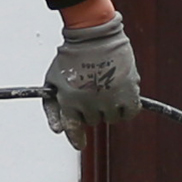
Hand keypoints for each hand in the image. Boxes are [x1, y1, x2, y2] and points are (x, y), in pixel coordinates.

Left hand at [44, 13, 141, 145]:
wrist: (92, 36)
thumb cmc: (69, 57)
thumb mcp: (51, 81)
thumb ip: (51, 107)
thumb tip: (57, 131)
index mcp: (69, 101)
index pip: (72, 128)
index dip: (76, 138)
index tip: (79, 145)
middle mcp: (89, 103)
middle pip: (92, 121)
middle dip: (91, 110)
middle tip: (91, 91)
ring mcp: (109, 98)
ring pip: (111, 118)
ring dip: (108, 108)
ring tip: (105, 89)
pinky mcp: (128, 92)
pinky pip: (130, 113)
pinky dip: (127, 109)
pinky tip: (122, 97)